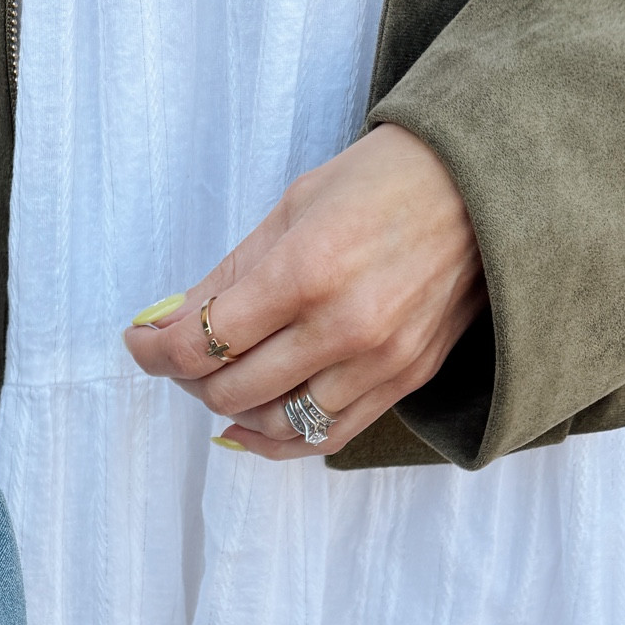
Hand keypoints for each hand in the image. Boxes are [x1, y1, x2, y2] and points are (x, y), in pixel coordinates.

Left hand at [123, 124, 485, 458]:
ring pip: (273, 425)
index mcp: (307, 272)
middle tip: (183, 353)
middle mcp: (343, 327)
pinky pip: (324, 438)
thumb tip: (167, 322)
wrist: (485, 186)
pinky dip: (276, 442)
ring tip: (220, 382)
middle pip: (230, 390)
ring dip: (230, 411)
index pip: (202, 341)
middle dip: (190, 377)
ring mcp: (378, 362)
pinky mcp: (403, 381)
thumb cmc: (383, 181)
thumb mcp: (293, 207)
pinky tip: (247, 430)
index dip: (155, 351)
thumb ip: (228, 275)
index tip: (139, 342)